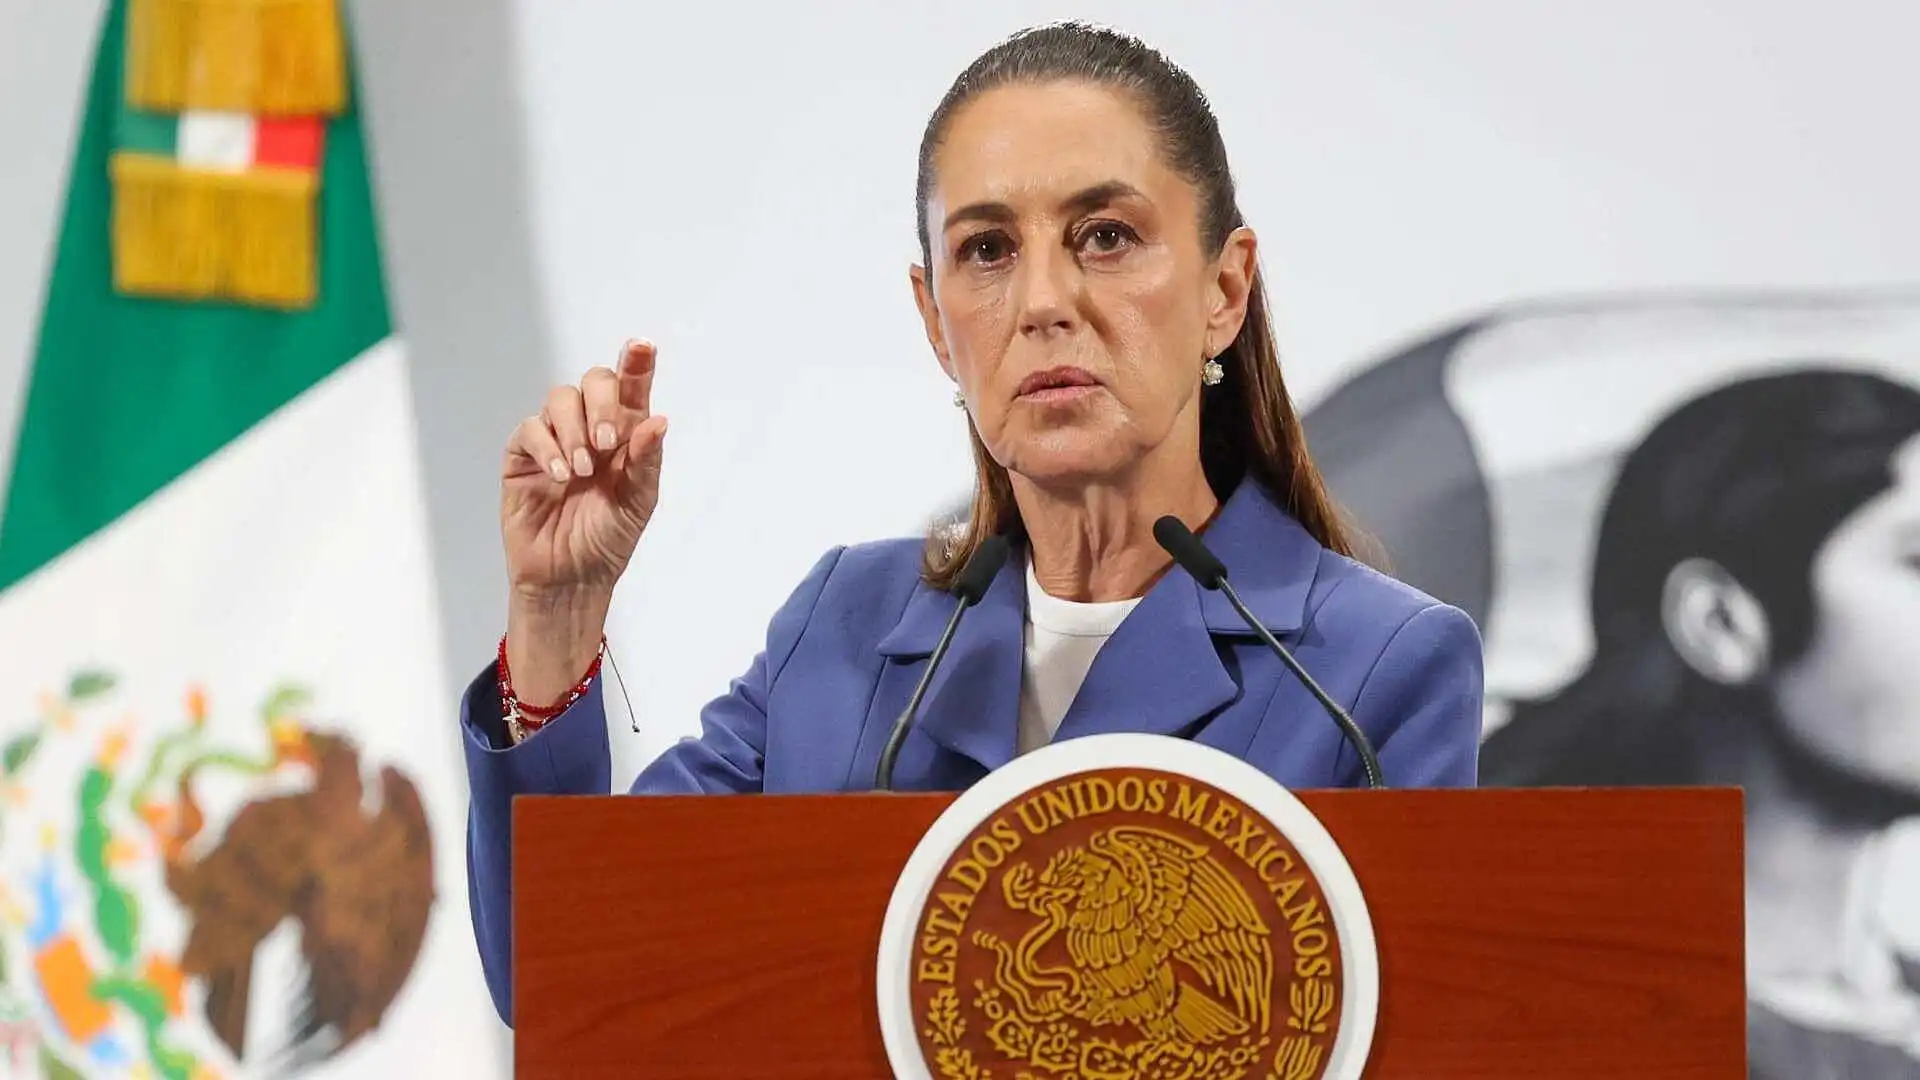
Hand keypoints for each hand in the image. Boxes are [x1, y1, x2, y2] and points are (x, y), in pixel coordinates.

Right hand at [500, 340, 667, 701]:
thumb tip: (657, 421)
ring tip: (583, 470)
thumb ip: (646, 461)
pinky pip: (530, 430)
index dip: (637, 363)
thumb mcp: (638, 502)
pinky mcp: (524, 456)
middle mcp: (590, 428)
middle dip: (601, 402)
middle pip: (593, 382)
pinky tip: (561, 476)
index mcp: (625, 435)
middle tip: (607, 443)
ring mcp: (556, 440)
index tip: (643, 346)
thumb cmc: (608, 540)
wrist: (571, 578)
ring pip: (559, 399)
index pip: (632, 389)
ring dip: (574, 429)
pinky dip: (547, 447)